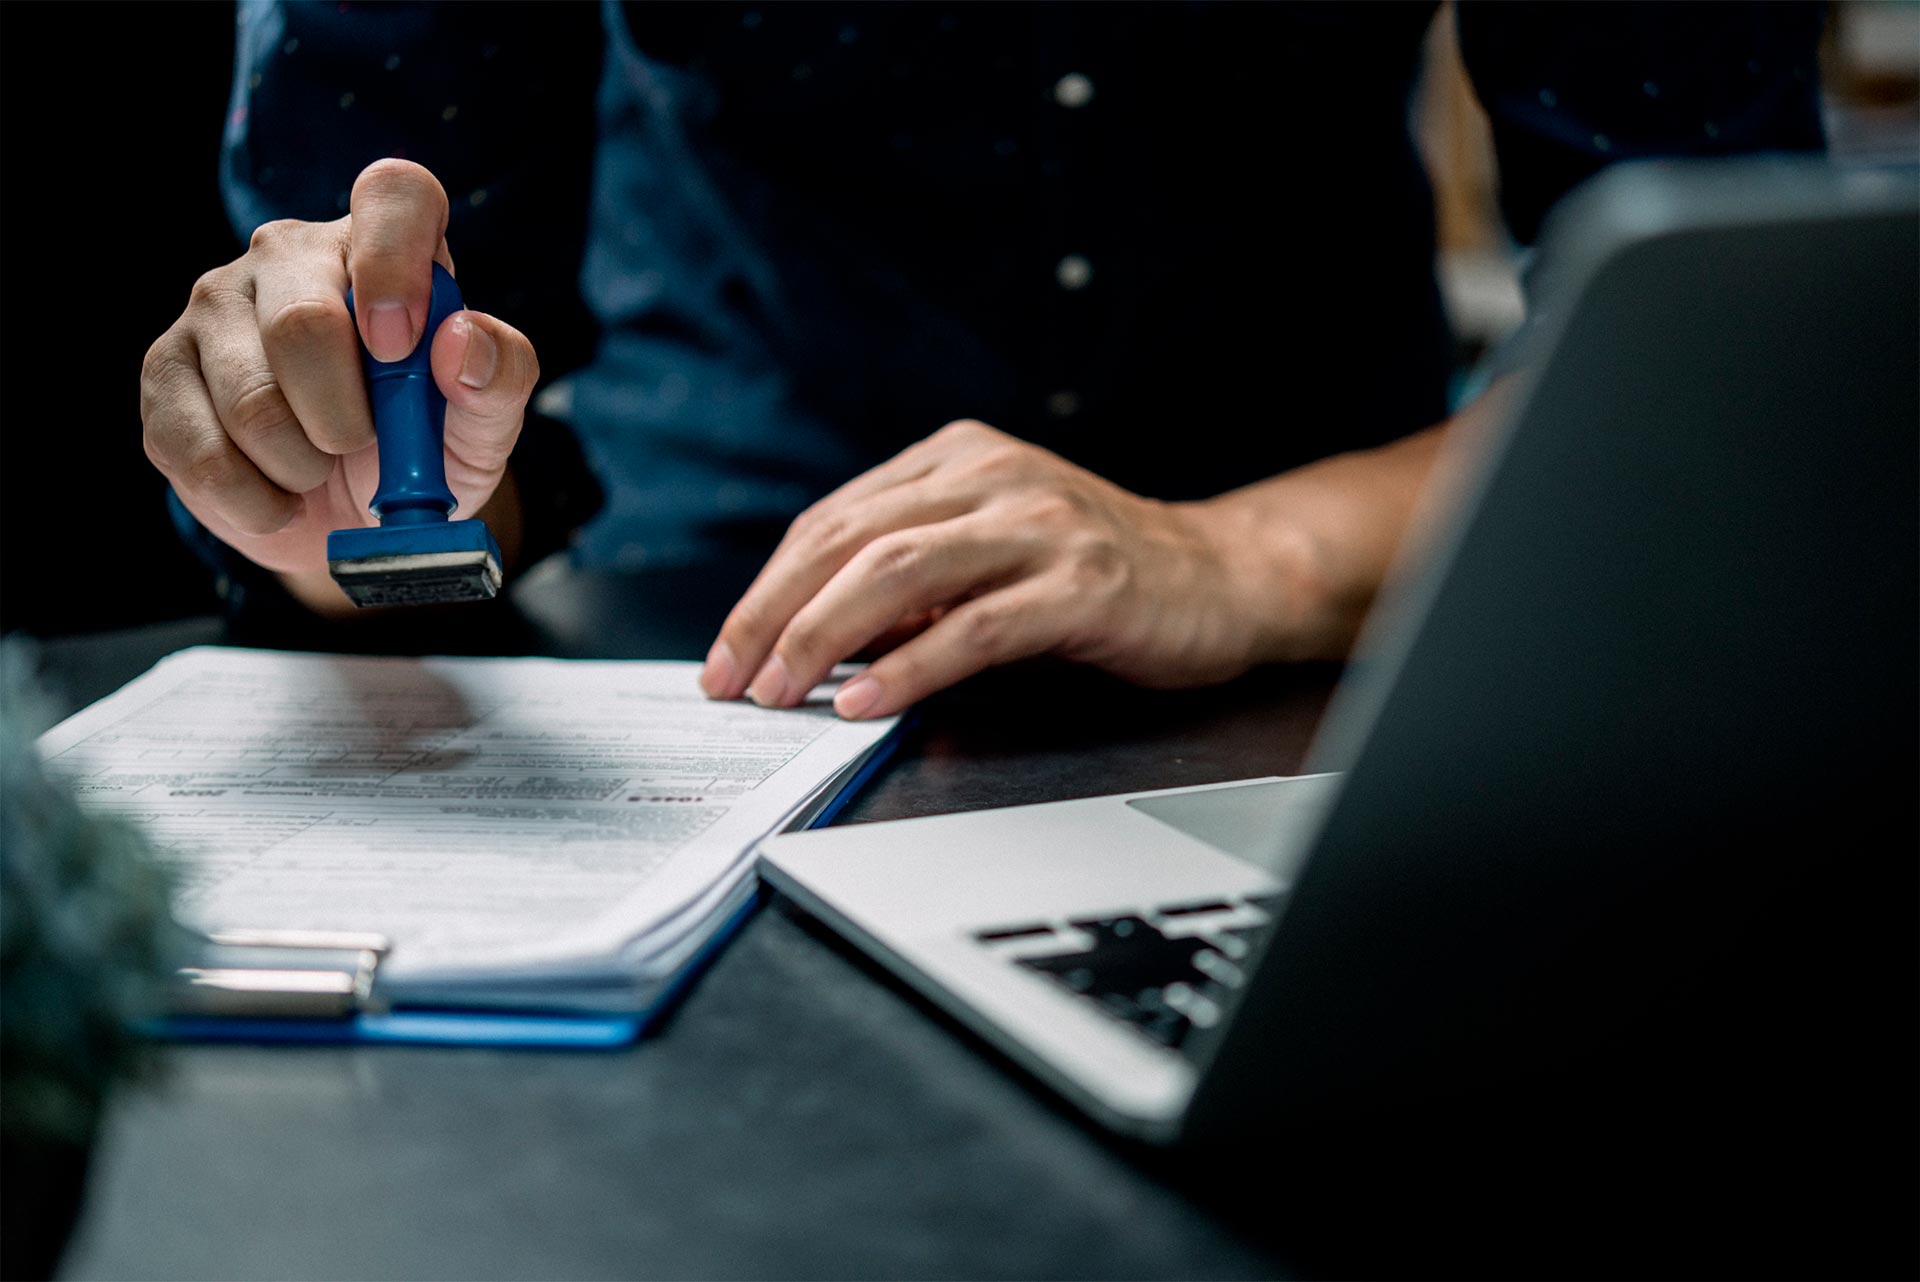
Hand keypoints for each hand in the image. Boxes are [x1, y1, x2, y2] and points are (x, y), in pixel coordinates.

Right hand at [140, 159, 538, 603]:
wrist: (355, 516)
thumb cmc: (427, 447)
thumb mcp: (485, 421)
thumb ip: (500, 375)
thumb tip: (460, 340)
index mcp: (379, 243)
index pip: (394, 193)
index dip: (397, 264)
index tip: (401, 348)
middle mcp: (288, 254)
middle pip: (303, 324)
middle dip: (346, 419)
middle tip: (362, 445)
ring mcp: (214, 305)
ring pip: (251, 402)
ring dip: (303, 467)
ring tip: (320, 468)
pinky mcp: (164, 371)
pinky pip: (201, 452)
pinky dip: (257, 500)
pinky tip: (279, 493)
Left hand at [700, 420, 1283, 718]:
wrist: (1223, 578)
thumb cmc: (1098, 572)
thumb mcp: (991, 551)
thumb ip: (911, 577)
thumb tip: (810, 637)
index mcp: (958, 458)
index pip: (834, 520)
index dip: (769, 588)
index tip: (729, 650)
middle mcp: (993, 476)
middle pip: (849, 541)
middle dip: (774, 615)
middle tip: (732, 679)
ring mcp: (1039, 526)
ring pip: (896, 574)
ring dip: (822, 638)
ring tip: (780, 691)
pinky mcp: (1080, 585)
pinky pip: (973, 628)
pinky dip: (907, 669)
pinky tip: (864, 702)